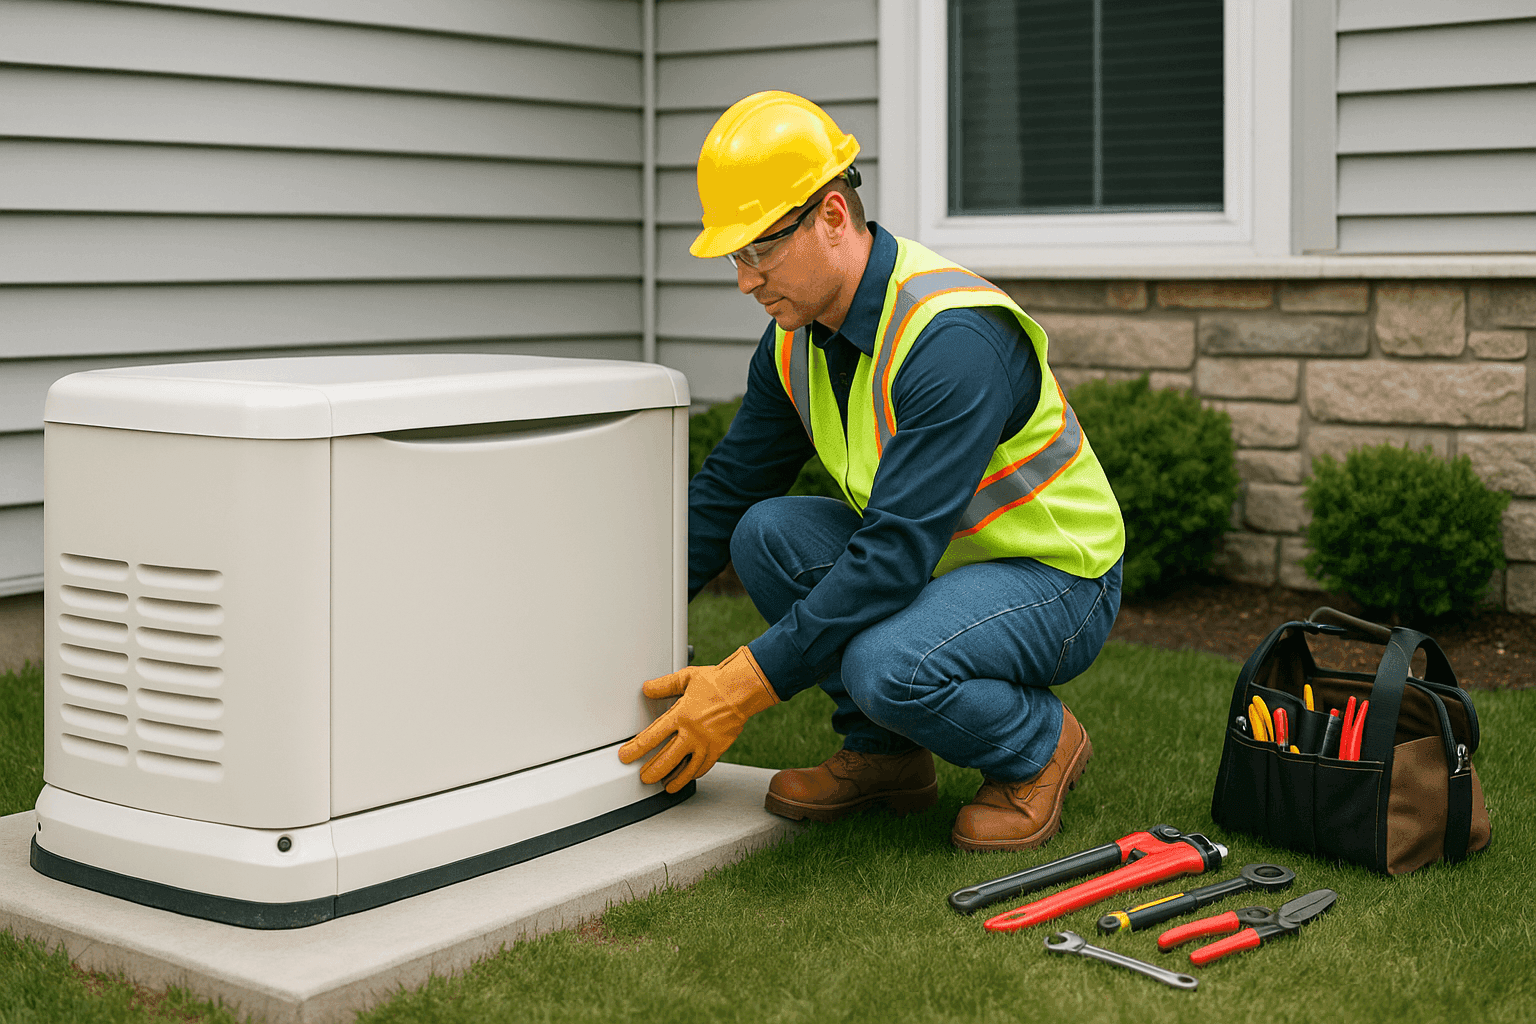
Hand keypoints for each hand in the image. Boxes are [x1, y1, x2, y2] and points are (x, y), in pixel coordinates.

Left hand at [618, 646, 778, 792]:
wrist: (743, 690)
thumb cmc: (717, 683)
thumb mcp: (686, 678)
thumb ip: (664, 685)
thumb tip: (647, 688)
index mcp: (680, 715)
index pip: (651, 737)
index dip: (635, 750)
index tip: (625, 756)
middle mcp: (691, 733)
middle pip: (665, 760)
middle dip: (651, 772)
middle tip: (643, 777)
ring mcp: (705, 743)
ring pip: (685, 769)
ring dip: (672, 779)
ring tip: (664, 786)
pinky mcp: (718, 749)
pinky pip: (703, 767)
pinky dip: (693, 774)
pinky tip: (687, 778)